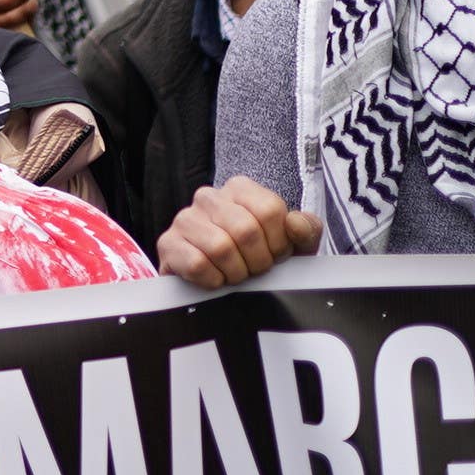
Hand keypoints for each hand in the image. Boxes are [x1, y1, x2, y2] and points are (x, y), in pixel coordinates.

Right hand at [158, 176, 322, 288]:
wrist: (219, 286)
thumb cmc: (256, 258)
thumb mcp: (290, 245)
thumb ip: (306, 231)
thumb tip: (296, 223)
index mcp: (240, 189)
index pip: (269, 210)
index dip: (278, 243)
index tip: (274, 256)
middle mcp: (208, 196)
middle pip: (245, 230)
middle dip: (257, 262)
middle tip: (254, 270)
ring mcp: (185, 218)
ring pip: (221, 248)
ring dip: (235, 273)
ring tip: (234, 274)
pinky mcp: (167, 243)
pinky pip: (197, 264)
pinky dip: (213, 280)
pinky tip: (214, 278)